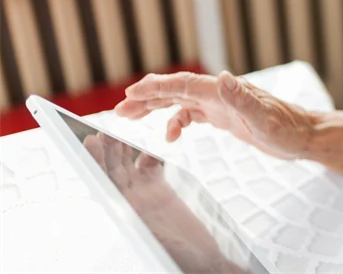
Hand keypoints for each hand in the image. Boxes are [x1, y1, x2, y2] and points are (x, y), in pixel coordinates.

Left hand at [83, 133, 242, 272]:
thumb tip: (130, 209)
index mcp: (128, 214)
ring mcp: (146, 197)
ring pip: (128, 168)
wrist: (204, 262)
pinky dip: (146, 157)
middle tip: (99, 131)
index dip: (96, 163)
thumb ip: (147, 225)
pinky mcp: (161, 194)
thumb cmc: (184, 257)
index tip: (89, 144)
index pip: (105, 182)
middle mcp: (132, 203)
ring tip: (112, 134)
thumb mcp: (162, 242)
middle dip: (106, 151)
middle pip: (114, 171)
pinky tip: (145, 149)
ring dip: (120, 151)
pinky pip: (149, 170)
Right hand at [115, 71, 313, 158]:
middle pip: (176, 90)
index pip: (183, 84)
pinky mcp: (226, 117)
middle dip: (147, 97)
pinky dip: (177, 122)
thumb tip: (224, 77)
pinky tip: (170, 136)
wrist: (304, 136)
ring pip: (181, 102)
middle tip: (120, 109)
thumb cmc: (288, 129)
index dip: (156, 87)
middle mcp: (220, 94)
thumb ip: (242, 99)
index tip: (131, 93)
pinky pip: (193, 115)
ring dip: (156, 108)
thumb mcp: (265, 119)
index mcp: (225, 91)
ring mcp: (222, 105)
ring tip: (130, 117)